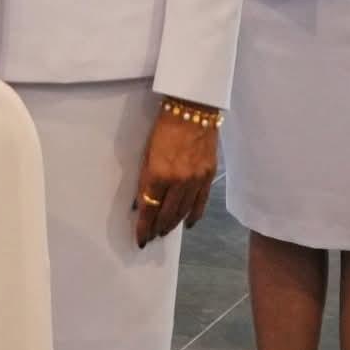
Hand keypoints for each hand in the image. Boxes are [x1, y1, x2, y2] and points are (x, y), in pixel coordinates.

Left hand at [133, 103, 218, 247]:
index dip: (144, 226)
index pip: (149, 208)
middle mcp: (179, 181)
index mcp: (159, 174)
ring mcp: (196, 180)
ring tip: (164, 232)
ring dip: (173, 224)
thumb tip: (142, 201)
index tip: (140, 238)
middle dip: (158, 228)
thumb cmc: (163, 127)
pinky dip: (194, 215)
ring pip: (184, 211)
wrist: (193, 111)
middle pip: (167, 213)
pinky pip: (201, 203)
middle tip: (151, 238)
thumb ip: (146, 178)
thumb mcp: (147, 152)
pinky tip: (188, 223)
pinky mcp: (208, 176)